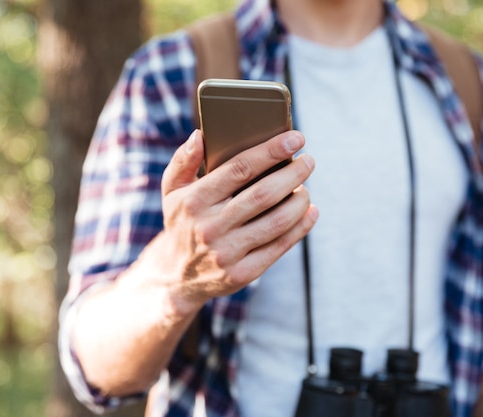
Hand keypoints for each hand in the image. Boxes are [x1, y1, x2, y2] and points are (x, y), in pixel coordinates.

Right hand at [142, 129, 317, 315]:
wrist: (176, 276)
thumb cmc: (182, 222)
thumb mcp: (172, 191)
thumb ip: (183, 161)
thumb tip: (199, 135)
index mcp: (194, 200)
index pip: (240, 169)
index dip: (271, 151)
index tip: (295, 139)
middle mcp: (210, 227)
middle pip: (264, 194)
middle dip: (294, 174)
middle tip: (308, 161)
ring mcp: (227, 252)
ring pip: (277, 221)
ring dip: (300, 201)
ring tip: (305, 187)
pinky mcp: (242, 274)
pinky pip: (280, 246)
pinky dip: (301, 227)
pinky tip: (310, 212)